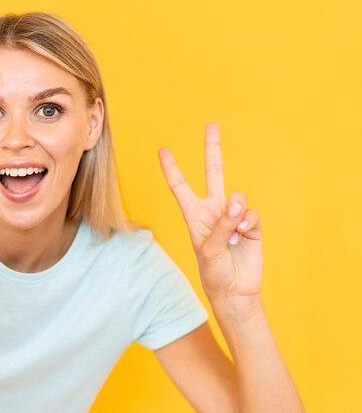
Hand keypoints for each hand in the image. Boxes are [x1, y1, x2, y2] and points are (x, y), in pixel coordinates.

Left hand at [157, 123, 262, 302]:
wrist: (235, 290)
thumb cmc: (213, 272)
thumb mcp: (208, 251)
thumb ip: (221, 226)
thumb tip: (236, 204)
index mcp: (194, 215)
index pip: (180, 187)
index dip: (171, 169)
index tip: (162, 150)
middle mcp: (213, 210)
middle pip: (213, 173)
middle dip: (212, 149)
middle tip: (211, 124)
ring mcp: (233, 216)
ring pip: (238, 197)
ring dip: (236, 211)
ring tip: (234, 231)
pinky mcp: (251, 225)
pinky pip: (252, 214)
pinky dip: (249, 223)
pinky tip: (244, 236)